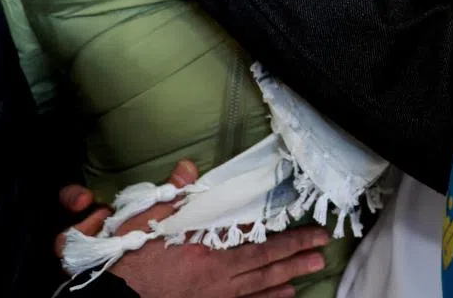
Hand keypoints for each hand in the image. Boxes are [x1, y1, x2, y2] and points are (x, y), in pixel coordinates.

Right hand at [59, 160, 330, 297]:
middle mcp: (217, 276)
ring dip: (288, 277)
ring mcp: (214, 297)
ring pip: (260, 287)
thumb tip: (189, 168)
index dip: (287, 236)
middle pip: (265, 264)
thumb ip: (173, 195)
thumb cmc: (129, 261)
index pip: (257, 241)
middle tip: (322, 249)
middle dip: (296, 255)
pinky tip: (283, 297)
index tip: (310, 231)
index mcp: (207, 250)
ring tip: (311, 270)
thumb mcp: (148, 221)